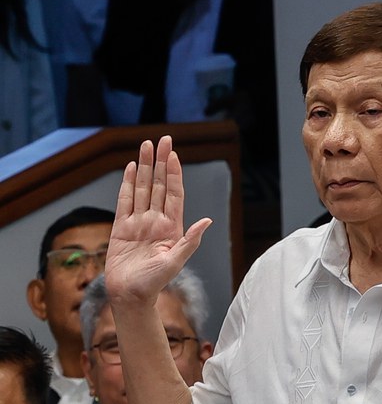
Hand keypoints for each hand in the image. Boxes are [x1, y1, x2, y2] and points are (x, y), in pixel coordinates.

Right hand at [105, 136, 211, 304]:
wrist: (129, 296)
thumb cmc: (154, 283)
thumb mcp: (175, 262)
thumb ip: (190, 241)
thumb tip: (208, 221)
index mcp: (172, 227)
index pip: (174, 193)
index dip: (174, 173)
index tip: (174, 154)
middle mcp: (156, 220)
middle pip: (158, 185)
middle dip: (160, 162)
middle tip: (163, 139)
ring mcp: (138, 222)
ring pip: (142, 188)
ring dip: (144, 167)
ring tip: (146, 146)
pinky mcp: (121, 227)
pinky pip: (124, 201)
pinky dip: (127, 183)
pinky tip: (131, 168)